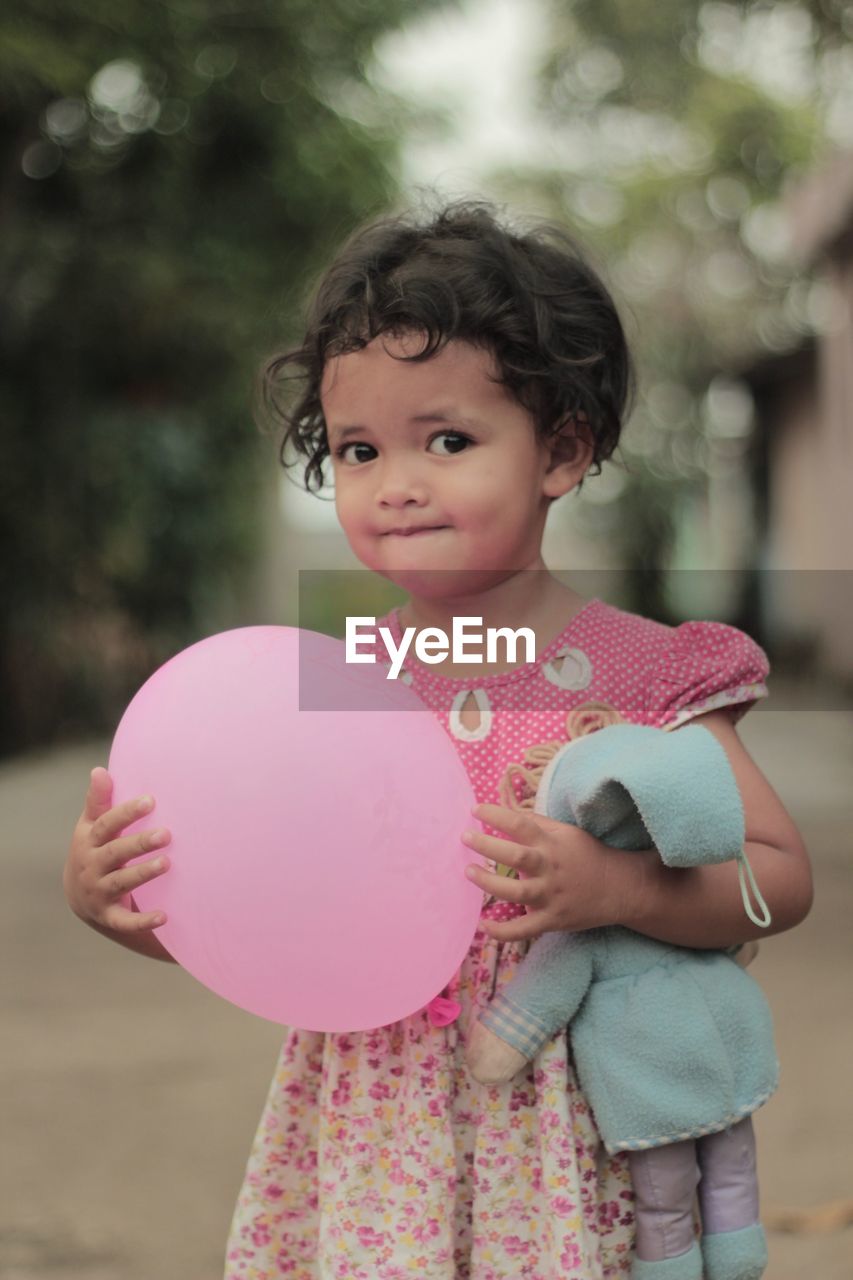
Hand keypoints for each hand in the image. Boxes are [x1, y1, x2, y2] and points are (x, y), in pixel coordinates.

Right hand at [63, 767, 171, 933]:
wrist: (79, 894)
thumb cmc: (93, 848)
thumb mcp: (91, 825)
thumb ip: (99, 800)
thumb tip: (99, 770)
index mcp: (89, 841)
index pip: (107, 825)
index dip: (127, 813)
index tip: (151, 800)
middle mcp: (91, 866)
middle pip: (116, 853)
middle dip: (140, 843)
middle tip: (167, 833)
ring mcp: (98, 891)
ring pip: (122, 882)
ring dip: (143, 874)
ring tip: (168, 864)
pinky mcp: (108, 915)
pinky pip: (124, 920)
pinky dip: (142, 921)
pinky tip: (165, 916)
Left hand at [462, 803, 631, 942]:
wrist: (618, 888)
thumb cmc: (587, 854)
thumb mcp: (566, 832)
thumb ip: (537, 823)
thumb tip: (506, 812)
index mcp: (552, 844)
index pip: (521, 824)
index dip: (496, 815)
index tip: (475, 809)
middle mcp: (549, 868)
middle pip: (516, 856)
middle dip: (487, 845)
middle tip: (465, 837)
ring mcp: (550, 896)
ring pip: (516, 892)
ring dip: (488, 882)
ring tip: (468, 871)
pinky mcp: (552, 920)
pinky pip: (524, 929)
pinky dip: (503, 931)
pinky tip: (484, 925)